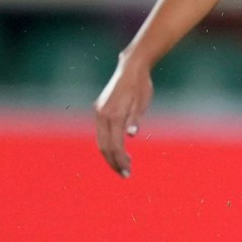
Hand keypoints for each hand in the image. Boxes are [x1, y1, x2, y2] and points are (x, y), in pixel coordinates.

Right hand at [92, 53, 153, 177]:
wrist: (131, 67)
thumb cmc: (141, 85)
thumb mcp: (142, 102)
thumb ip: (135, 118)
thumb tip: (131, 134)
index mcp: (113, 114)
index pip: (114, 145)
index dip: (120, 160)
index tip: (128, 172)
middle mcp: (102, 114)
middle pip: (104, 146)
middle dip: (114, 162)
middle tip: (126, 174)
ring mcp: (99, 112)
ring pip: (101, 141)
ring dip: (111, 155)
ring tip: (124, 164)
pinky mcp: (100, 110)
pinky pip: (102, 132)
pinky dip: (109, 144)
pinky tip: (119, 149)